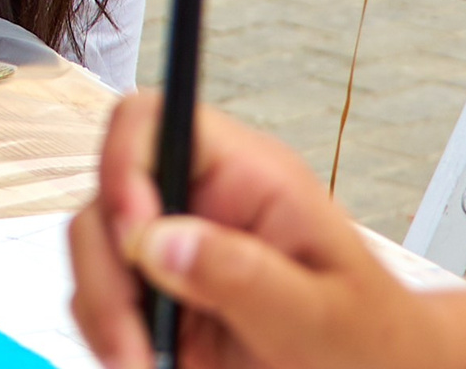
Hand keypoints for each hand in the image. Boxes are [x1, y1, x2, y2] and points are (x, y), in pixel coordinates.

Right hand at [69, 94, 442, 368]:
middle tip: (134, 335)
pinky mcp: (155, 293)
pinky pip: (97, 297)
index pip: (153, 121)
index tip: (132, 236)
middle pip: (107, 193)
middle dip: (108, 267)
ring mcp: (170, 246)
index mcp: (245, 175)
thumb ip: (245, 276)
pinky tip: (144, 363)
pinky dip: (107, 335)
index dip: (123, 162)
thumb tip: (158, 241)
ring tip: (143, 364)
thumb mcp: (325, 315)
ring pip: (93, 248)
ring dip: (104, 310)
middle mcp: (196, 199)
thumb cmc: (372, 341)